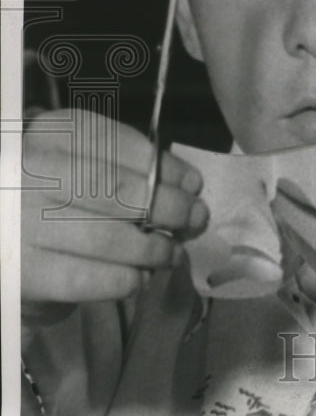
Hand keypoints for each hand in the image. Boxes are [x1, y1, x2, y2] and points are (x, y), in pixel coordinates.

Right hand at [21, 110, 208, 329]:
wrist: (10, 231)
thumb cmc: (58, 192)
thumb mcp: (85, 159)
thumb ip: (131, 165)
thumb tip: (188, 186)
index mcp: (51, 134)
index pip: (116, 144)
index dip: (163, 166)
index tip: (194, 183)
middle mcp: (31, 172)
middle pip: (114, 190)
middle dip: (167, 207)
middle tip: (196, 219)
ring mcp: (22, 221)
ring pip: (104, 238)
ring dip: (152, 249)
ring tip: (173, 252)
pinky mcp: (24, 270)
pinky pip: (85, 280)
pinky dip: (124, 280)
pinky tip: (140, 276)